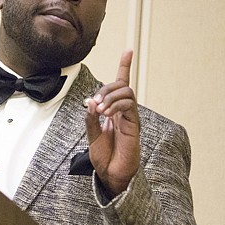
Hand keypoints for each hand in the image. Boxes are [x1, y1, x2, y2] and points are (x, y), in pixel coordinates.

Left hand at [85, 49, 139, 195]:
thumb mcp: (91, 134)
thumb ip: (90, 118)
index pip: (121, 84)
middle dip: (106, 88)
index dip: (125, 66)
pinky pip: (129, 105)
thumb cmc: (103, 156)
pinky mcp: (134, 124)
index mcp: (113, 110)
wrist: (111, 173)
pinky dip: (116, 105)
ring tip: (100, 110)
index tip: (128, 50)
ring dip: (110, 96)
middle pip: (120, 84)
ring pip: (126, 92)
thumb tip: (92, 101)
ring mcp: (130, 117)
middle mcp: (123, 111)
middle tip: (95, 103)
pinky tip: (107, 113)